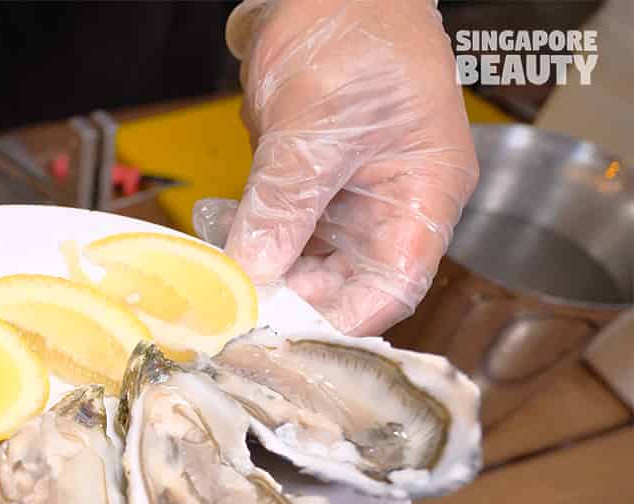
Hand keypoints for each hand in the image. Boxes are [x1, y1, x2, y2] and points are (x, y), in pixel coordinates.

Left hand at [197, 0, 477, 335]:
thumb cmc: (355, 30)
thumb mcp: (317, 124)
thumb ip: (286, 201)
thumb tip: (255, 268)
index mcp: (424, 194)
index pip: (394, 286)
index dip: (343, 319)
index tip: (285, 332)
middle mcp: (392, 206)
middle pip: (348, 286)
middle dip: (295, 302)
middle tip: (238, 314)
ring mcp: (350, 199)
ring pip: (310, 266)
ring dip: (268, 278)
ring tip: (222, 291)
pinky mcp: (312, 189)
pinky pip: (284, 235)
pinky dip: (255, 248)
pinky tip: (222, 256)